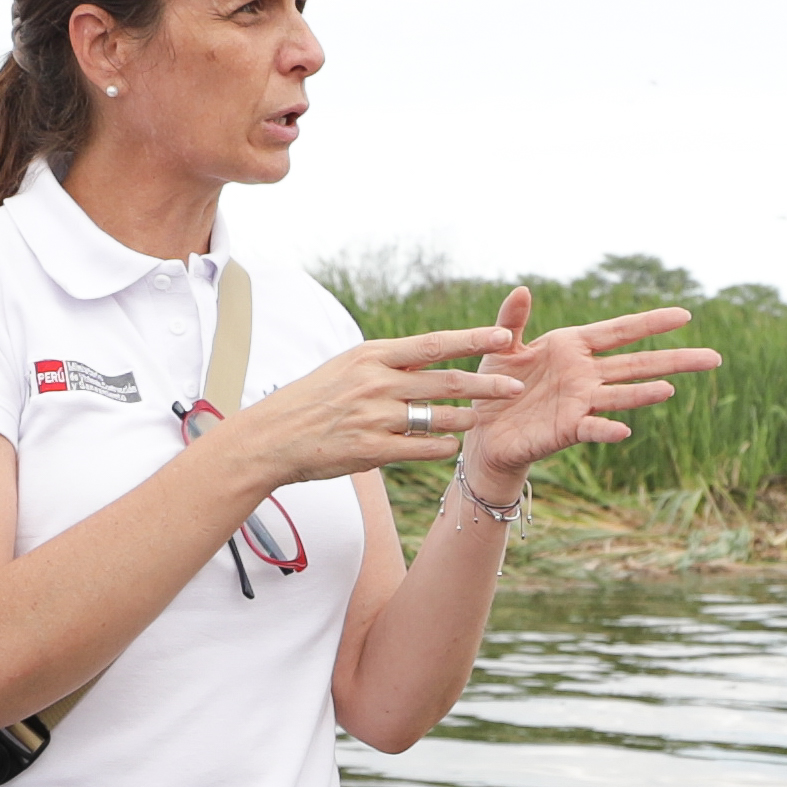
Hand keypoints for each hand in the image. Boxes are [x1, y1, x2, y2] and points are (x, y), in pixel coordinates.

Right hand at [211, 323, 520, 495]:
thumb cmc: (312, 399)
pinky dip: (441, 448)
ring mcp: (375, 417)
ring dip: (466, 418)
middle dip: (485, 384)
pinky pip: (421, 449)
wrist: (273, 436)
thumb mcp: (347, 366)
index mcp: (372, 356)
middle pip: (445, 381)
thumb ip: (387, 362)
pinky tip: (449, 447)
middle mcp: (376, 383)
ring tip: (483, 418)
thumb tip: (428, 355)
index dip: (471, 340)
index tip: (503, 336)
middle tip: (514, 386)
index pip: (432, 344)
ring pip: (438, 417)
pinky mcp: (371, 450)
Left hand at [447, 288, 723, 490]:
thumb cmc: (494, 387)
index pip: (620, 331)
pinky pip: (591, 428)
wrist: (483, 432)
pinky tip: (624, 430)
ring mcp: (580, 403)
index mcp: (573, 348)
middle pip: (637, 363)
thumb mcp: (499, 348)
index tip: (686, 314)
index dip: (652, 322)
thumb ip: (512, 320)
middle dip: (675, 359)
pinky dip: (606, 429)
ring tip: (671, 388)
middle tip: (715, 357)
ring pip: (621, 394)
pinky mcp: (566, 428)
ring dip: (645, 393)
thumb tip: (523, 288)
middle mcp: (585, 375)